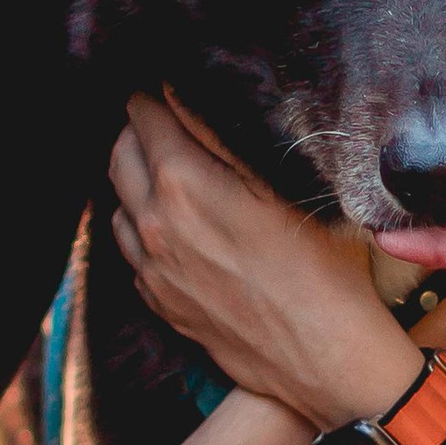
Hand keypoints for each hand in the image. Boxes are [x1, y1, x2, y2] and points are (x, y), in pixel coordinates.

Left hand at [108, 101, 445, 429]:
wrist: (327, 364)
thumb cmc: (325, 273)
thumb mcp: (287, 189)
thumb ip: (233, 139)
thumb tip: (196, 92)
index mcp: (184, 184)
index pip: (144, 112)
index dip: (156, 90)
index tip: (171, 81)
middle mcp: (156, 224)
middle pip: (120, 151)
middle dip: (140, 127)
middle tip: (169, 115)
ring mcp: (152, 268)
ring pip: (118, 200)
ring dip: (136, 175)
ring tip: (171, 163)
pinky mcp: (160, 302)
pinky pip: (131, 247)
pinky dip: (143, 223)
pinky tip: (176, 220)